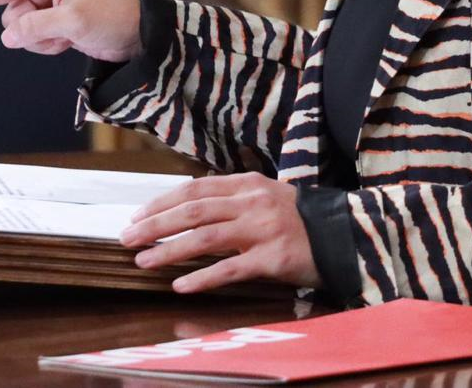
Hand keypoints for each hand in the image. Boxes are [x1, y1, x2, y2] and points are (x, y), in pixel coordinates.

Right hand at [0, 0, 140, 60]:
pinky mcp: (51, 18)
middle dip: (29, 29)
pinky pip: (32, 38)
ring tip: (67, 34)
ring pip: (18, 30)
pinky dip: (47, 44)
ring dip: (40, 40)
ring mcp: (46, 1)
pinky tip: (68, 39)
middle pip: (9, 14)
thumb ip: (35, 28)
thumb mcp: (72, 21)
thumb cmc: (111, 15)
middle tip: (59, 28)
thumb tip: (8, 36)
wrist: (137, 31)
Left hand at [119, 173, 321, 292]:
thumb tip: (185, 207)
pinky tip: (181, 286)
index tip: (136, 216)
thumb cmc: (299, 219)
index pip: (194, 188)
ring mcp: (264, 230)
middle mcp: (253, 202)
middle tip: (126, 238)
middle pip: (194, 211)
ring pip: (206, 237)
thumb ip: (231, 199)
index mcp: (247, 184)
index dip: (161, 202)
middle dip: (155, 225)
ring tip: (143, 262)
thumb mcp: (265, 197)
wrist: (345, 234)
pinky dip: (203, 278)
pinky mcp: (273, 258)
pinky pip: (231, 269)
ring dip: (170, 250)